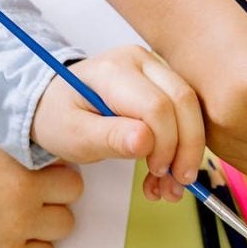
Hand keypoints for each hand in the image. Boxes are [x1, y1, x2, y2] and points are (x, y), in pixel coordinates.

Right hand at [0, 135, 81, 247]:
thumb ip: (18, 150)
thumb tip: (56, 156)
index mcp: (13, 161)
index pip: (66, 164)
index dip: (54, 171)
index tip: (40, 176)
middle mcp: (20, 192)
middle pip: (73, 192)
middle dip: (55, 195)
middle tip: (30, 200)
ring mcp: (18, 228)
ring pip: (65, 224)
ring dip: (46, 224)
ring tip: (15, 221)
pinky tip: (9, 242)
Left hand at [29, 45, 206, 203]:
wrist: (55, 104)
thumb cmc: (60, 117)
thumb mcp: (73, 134)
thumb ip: (108, 138)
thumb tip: (146, 143)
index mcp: (113, 70)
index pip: (156, 105)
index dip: (165, 143)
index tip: (155, 172)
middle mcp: (140, 60)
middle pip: (183, 100)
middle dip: (187, 147)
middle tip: (177, 183)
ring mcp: (156, 68)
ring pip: (191, 107)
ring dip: (188, 150)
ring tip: (170, 186)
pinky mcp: (165, 82)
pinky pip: (185, 113)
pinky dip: (182, 146)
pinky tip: (166, 173)